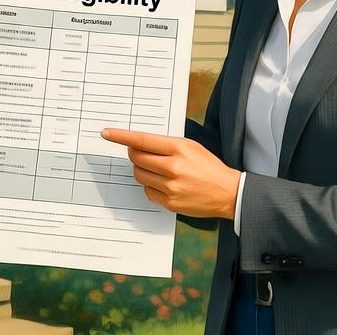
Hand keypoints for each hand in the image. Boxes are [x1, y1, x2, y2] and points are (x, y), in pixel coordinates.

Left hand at [102, 129, 239, 219]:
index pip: (142, 140)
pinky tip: (163, 183)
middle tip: (140, 154)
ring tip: (156, 169)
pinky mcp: (170, 202)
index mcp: (179, 148)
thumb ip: (166, 144)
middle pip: (136, 158)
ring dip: (142, 170)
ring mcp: (170, 187)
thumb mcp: (191, 147)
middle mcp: (173, 167)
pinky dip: (150, 186)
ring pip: (139, 175)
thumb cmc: (209, 166)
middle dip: (134, 154)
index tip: (107, 133)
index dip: (121, 136)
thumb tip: (139, 144)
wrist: (228, 193)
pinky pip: (147, 191)